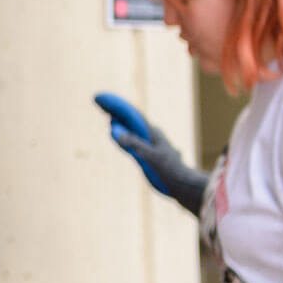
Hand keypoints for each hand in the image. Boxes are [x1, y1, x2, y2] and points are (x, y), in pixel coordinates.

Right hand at [95, 92, 208, 213]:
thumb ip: (133, 143)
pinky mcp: (149, 153)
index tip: (97, 97)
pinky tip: (121, 135)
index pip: (129, 113)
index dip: (113, 104)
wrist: (184, 185)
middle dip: (115, 108)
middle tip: (99, 100)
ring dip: (119, 119)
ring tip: (108, 114)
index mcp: (150, 131)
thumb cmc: (169, 170)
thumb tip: (113, 129)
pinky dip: (124, 132)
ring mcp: (150, 143)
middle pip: (130, 117)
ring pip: (132, 127)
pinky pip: (134, 138)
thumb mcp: (149, 156)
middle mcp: (150, 134)